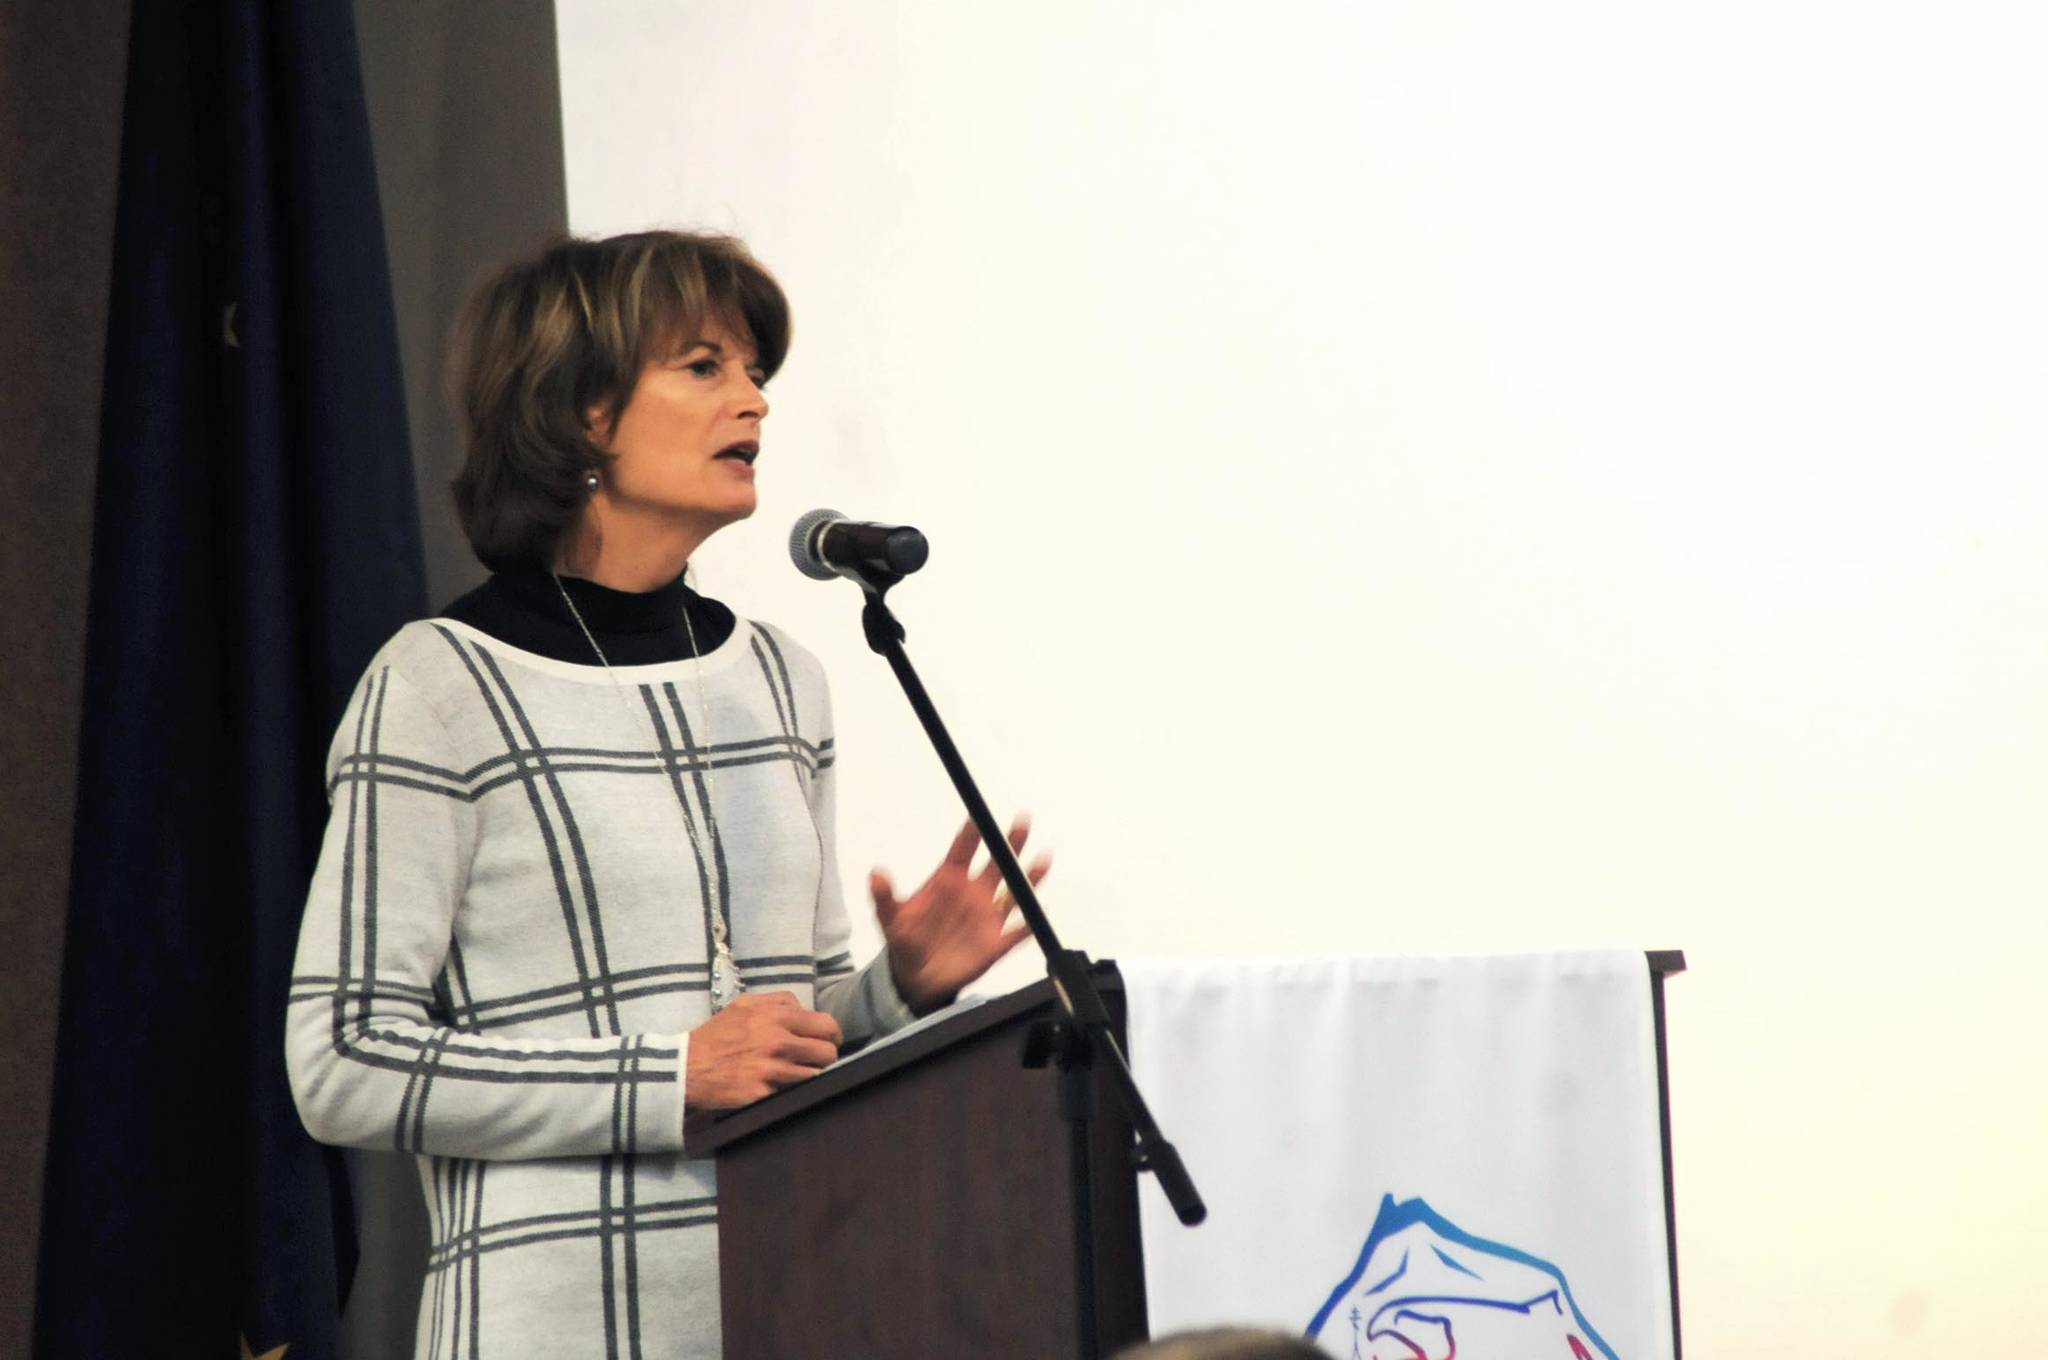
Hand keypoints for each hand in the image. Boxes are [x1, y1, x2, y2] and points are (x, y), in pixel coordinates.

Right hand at [684, 991, 841, 1109]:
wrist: (686, 1067)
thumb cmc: (717, 1035)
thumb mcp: (745, 1004)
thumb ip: (779, 1001)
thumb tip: (805, 1009)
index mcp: (777, 1016)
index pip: (828, 1026)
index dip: (832, 1036)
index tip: (827, 1042)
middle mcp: (779, 1042)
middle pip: (828, 1054)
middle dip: (825, 1058)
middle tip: (814, 1061)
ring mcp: (772, 1070)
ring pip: (816, 1077)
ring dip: (810, 1077)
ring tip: (798, 1075)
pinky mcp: (763, 1095)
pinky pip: (794, 1095)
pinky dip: (792, 1093)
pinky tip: (781, 1088)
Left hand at [872, 815, 1049, 1014]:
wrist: (917, 978)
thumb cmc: (906, 939)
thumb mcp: (890, 919)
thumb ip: (885, 897)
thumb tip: (875, 875)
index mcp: (949, 879)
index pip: (963, 849)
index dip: (972, 832)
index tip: (978, 816)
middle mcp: (973, 892)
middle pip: (996, 862)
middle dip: (1010, 843)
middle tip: (1022, 822)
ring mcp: (987, 916)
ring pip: (1014, 891)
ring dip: (1029, 877)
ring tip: (1042, 860)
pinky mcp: (996, 942)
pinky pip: (1017, 932)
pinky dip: (1029, 924)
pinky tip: (1037, 915)